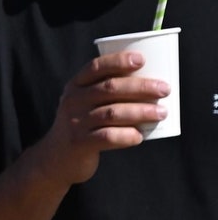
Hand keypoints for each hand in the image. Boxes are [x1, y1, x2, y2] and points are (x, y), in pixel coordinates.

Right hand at [37, 51, 167, 185]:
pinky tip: (140, 136)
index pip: (96, 67)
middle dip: (141, 87)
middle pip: (110, 88)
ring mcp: (75, 123)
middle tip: (164, 89)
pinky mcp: (80, 143)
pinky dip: (127, 136)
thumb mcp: (85, 104)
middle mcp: (73, 101)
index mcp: (75, 86)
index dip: (119, 61)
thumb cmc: (82, 125)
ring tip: (161, 113)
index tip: (142, 60)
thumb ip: (107, 93)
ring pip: (112, 113)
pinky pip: (108, 137)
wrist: (55, 159)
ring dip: (140, 111)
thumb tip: (152, 84)